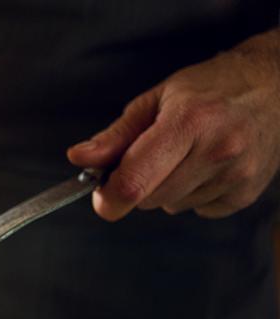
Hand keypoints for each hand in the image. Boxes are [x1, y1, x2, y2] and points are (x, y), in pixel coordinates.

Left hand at [68, 31, 279, 220]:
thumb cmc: (212, 88)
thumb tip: (80, 159)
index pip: (134, 182)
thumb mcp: (158, 99)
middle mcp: (218, 150)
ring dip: (168, 188)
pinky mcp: (246, 194)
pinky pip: (198, 210)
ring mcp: (237, 175)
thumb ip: (116, 135)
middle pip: (148, 199)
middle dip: (139, 183)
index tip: (101, 193)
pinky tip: (208, 166)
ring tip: (188, 154)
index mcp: (189, 122)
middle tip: (154, 155)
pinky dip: (194, 194)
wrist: (276, 87)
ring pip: (171, 206)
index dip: (108, 196)